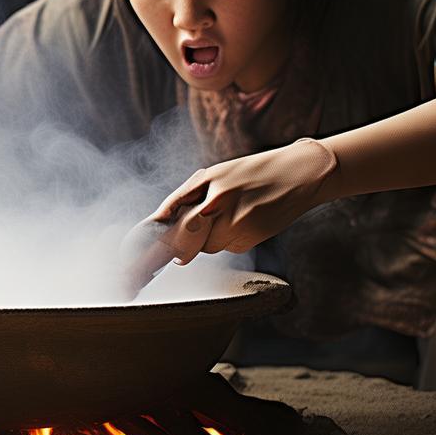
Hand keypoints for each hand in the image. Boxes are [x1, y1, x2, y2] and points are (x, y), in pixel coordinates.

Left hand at [151, 138, 338, 262]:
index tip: (133, 262)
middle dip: (179, 243)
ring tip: (231, 215)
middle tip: (183, 239)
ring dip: (210, 238)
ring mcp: (238, 223)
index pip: (172, 218)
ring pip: (207, 246)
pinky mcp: (253, 236)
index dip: (153, 243)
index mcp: (208, 184)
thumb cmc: (253, 172)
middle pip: (186, 239)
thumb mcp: (217, 174)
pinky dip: (231, 239)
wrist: (302, 173)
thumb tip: (161, 222)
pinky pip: (229, 246)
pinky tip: (247, 220)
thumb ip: (186, 196)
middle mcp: (220, 204)